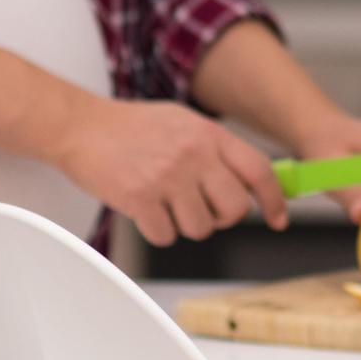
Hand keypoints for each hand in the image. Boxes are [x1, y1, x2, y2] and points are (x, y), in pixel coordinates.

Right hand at [48, 95, 284, 245]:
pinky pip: (166, 236)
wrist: (82, 126)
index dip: (274, 198)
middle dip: (223, 217)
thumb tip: (253, 181)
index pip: (259, 170)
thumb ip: (219, 149)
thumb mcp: (186, 124)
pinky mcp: (139, 198)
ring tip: (167, 203)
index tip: (278, 217)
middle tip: (205, 210)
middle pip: (234, 208)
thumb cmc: (134, 128)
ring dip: (186, 224)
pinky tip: (146, 209)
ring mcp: (166, 177)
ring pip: (200, 228)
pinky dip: (158, 231)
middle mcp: (193, 155)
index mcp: (209, 134)